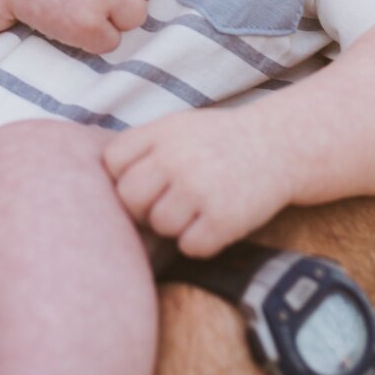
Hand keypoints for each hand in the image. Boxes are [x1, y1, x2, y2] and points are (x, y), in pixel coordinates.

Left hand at [104, 110, 291, 257]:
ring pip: (160, 226)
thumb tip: (91, 197)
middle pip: (130, 199)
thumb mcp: (180, 128)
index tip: (153, 177)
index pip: (113, 164)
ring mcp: (201, 189)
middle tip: (176, 198)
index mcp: (164, 132)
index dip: (128, 176)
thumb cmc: (222, 143)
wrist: (283, 144)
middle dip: (147, 206)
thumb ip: (141, 150)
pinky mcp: (223, 218)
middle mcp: (178, 158)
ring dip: (178, 224)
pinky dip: (203, 241)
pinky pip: (190, 246)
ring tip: (202, 205)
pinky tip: (220, 220)